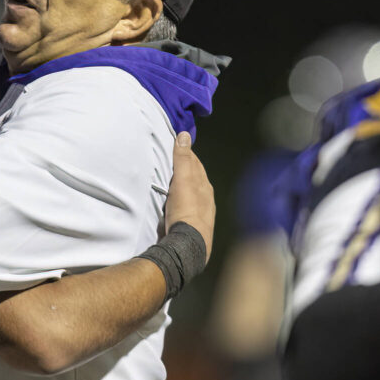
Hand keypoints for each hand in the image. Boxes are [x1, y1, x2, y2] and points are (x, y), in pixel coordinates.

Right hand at [165, 132, 214, 260]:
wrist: (189, 244)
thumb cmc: (186, 210)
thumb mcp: (182, 181)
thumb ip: (182, 159)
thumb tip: (185, 135)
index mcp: (205, 186)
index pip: (195, 164)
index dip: (187, 154)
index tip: (177, 146)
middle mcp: (206, 199)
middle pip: (196, 179)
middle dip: (187, 169)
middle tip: (173, 162)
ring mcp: (202, 213)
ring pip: (193, 194)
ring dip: (184, 187)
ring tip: (173, 183)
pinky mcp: (194, 226)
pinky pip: (188, 208)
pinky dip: (182, 201)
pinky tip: (176, 205)